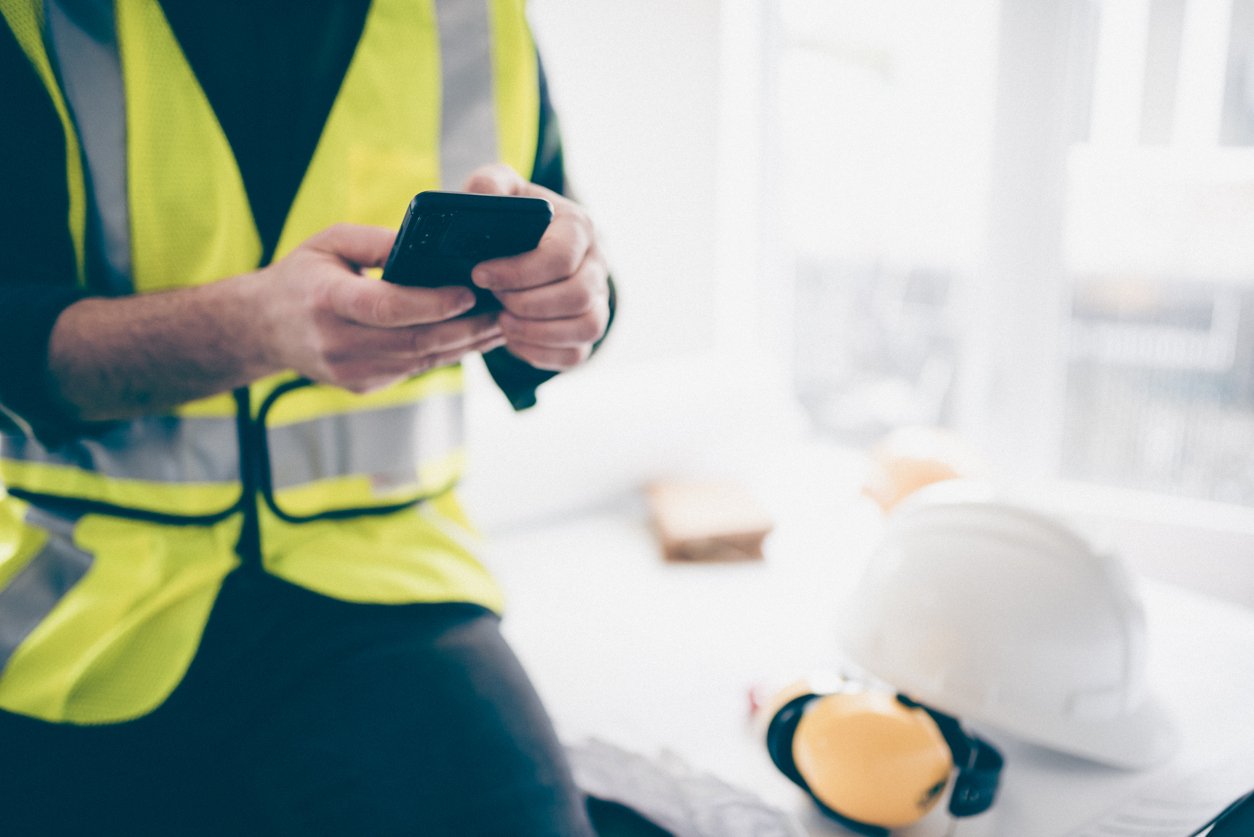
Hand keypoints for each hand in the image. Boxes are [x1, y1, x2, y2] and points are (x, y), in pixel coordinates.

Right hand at [258, 223, 505, 391]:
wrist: (263, 328)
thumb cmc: (302, 276)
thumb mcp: (330, 242)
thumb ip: (377, 241)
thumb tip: (427, 245)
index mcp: (326, 300)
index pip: (388, 307)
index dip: (433, 304)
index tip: (470, 292)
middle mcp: (337, 342)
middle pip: (415, 341)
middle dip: (466, 329)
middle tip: (502, 311)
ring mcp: (350, 371)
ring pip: (421, 361)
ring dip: (464, 345)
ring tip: (498, 324)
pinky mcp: (363, 385)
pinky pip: (413, 370)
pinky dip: (445, 354)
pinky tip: (469, 338)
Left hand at [463, 165, 610, 370]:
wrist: (526, 246)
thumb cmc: (511, 218)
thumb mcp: (498, 191)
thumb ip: (490, 185)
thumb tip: (485, 195)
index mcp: (578, 226)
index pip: (560, 257)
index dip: (518, 272)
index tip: (480, 275)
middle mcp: (597, 263)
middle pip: (578, 295)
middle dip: (527, 303)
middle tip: (494, 298)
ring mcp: (598, 299)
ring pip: (587, 328)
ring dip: (537, 331)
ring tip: (503, 320)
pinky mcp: (587, 329)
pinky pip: (577, 354)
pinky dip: (542, 352)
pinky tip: (514, 337)